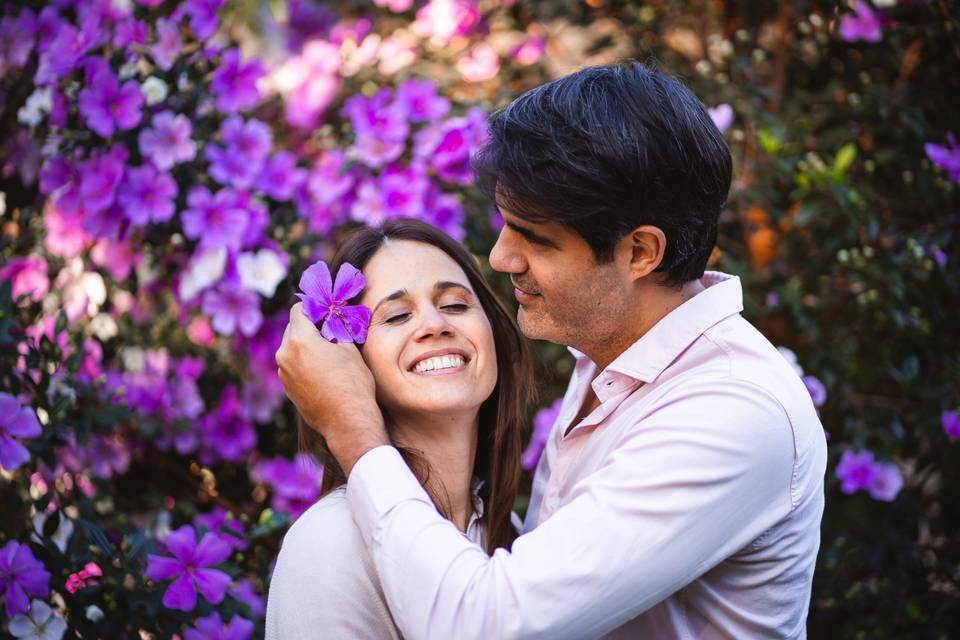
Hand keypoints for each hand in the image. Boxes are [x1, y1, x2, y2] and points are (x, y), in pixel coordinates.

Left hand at [276, 303, 388, 475]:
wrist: (347, 421)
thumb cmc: (353, 383)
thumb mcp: (349, 348)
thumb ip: (337, 328)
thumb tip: (335, 314)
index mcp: (299, 340)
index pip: (298, 309)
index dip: (313, 307)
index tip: (326, 310)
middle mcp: (285, 355)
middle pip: (293, 328)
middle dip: (310, 326)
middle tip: (330, 330)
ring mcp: (284, 373)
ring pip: (292, 348)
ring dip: (306, 345)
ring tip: (328, 353)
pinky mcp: (287, 388)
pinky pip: (293, 365)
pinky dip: (304, 362)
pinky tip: (323, 370)